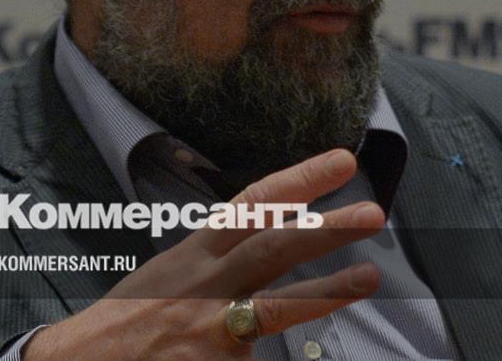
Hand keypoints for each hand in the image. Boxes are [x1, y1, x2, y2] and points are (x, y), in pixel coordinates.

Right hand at [23, 149, 383, 359]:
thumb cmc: (129, 321)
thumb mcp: (171, 274)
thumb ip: (220, 259)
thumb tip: (271, 240)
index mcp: (196, 253)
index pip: (254, 205)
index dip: (300, 180)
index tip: (342, 161)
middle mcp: (204, 283)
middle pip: (272, 247)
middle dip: (325, 228)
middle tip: (373, 212)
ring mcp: (208, 327)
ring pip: (274, 306)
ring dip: (326, 291)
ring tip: (369, 276)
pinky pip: (253, 358)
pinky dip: (265, 360)